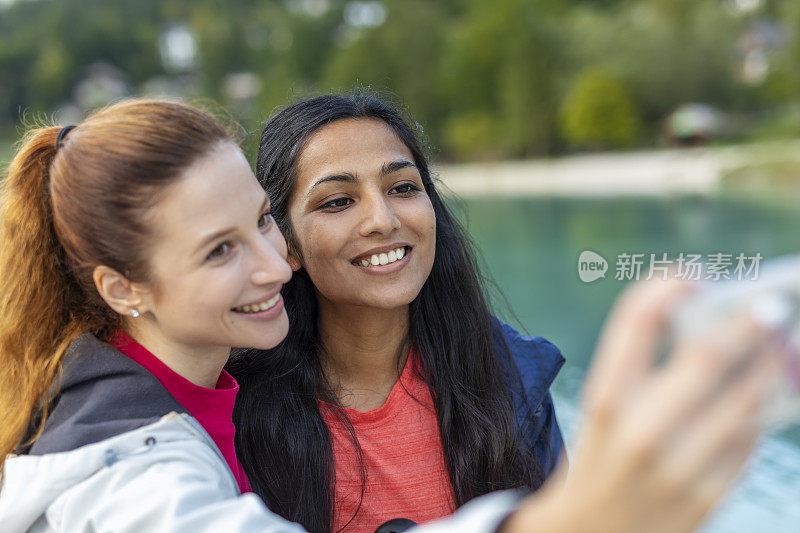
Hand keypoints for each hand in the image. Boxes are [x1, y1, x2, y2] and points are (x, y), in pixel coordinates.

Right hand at [505, 279, 781, 532]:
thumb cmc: (598, 456)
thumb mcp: (604, 409)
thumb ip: (642, 368)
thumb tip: (709, 324)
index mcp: (605, 398)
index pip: (639, 322)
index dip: (669, 287)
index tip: (691, 278)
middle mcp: (640, 430)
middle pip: (708, 356)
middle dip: (747, 323)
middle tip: (773, 304)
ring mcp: (677, 467)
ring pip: (745, 401)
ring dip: (771, 367)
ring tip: (780, 348)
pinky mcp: (706, 498)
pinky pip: (749, 441)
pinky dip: (761, 413)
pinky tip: (763, 397)